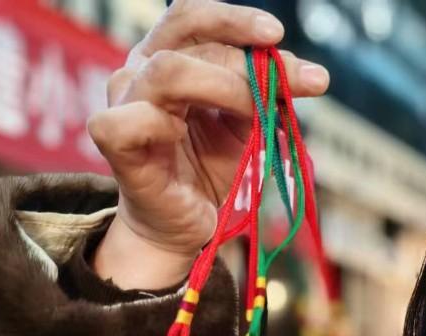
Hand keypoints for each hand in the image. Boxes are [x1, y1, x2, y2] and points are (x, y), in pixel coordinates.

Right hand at [87, 0, 329, 289]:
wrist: (186, 225)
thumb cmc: (211, 171)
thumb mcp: (249, 127)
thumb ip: (268, 97)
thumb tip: (310, 76)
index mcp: (169, 57)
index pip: (193, 18)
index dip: (234, 20)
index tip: (276, 35)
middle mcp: (140, 71)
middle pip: (188, 42)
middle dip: (246, 61)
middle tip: (295, 83)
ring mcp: (124, 104)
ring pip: (166, 71)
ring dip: (223, 87)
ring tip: (255, 113)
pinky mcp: (115, 143)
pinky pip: (129, 120)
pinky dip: (160, 123)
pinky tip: (180, 135)